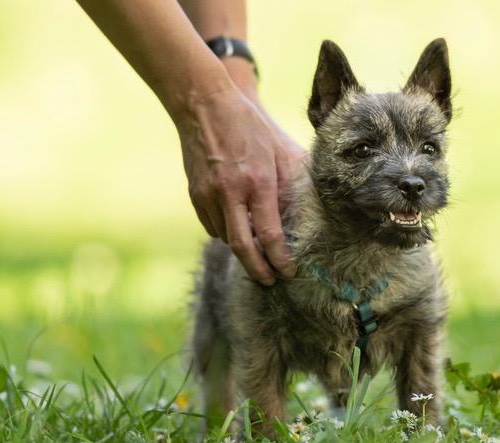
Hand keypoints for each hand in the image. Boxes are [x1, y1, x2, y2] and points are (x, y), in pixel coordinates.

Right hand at [175, 86, 298, 283]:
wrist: (203, 104)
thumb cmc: (249, 125)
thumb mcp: (280, 150)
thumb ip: (292, 183)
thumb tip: (304, 212)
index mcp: (257, 183)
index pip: (270, 235)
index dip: (280, 259)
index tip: (289, 271)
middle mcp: (230, 193)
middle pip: (244, 248)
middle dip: (259, 271)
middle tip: (272, 281)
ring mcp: (208, 196)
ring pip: (227, 238)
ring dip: (244, 250)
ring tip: (259, 256)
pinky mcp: (195, 194)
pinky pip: (212, 226)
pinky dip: (227, 233)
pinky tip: (239, 230)